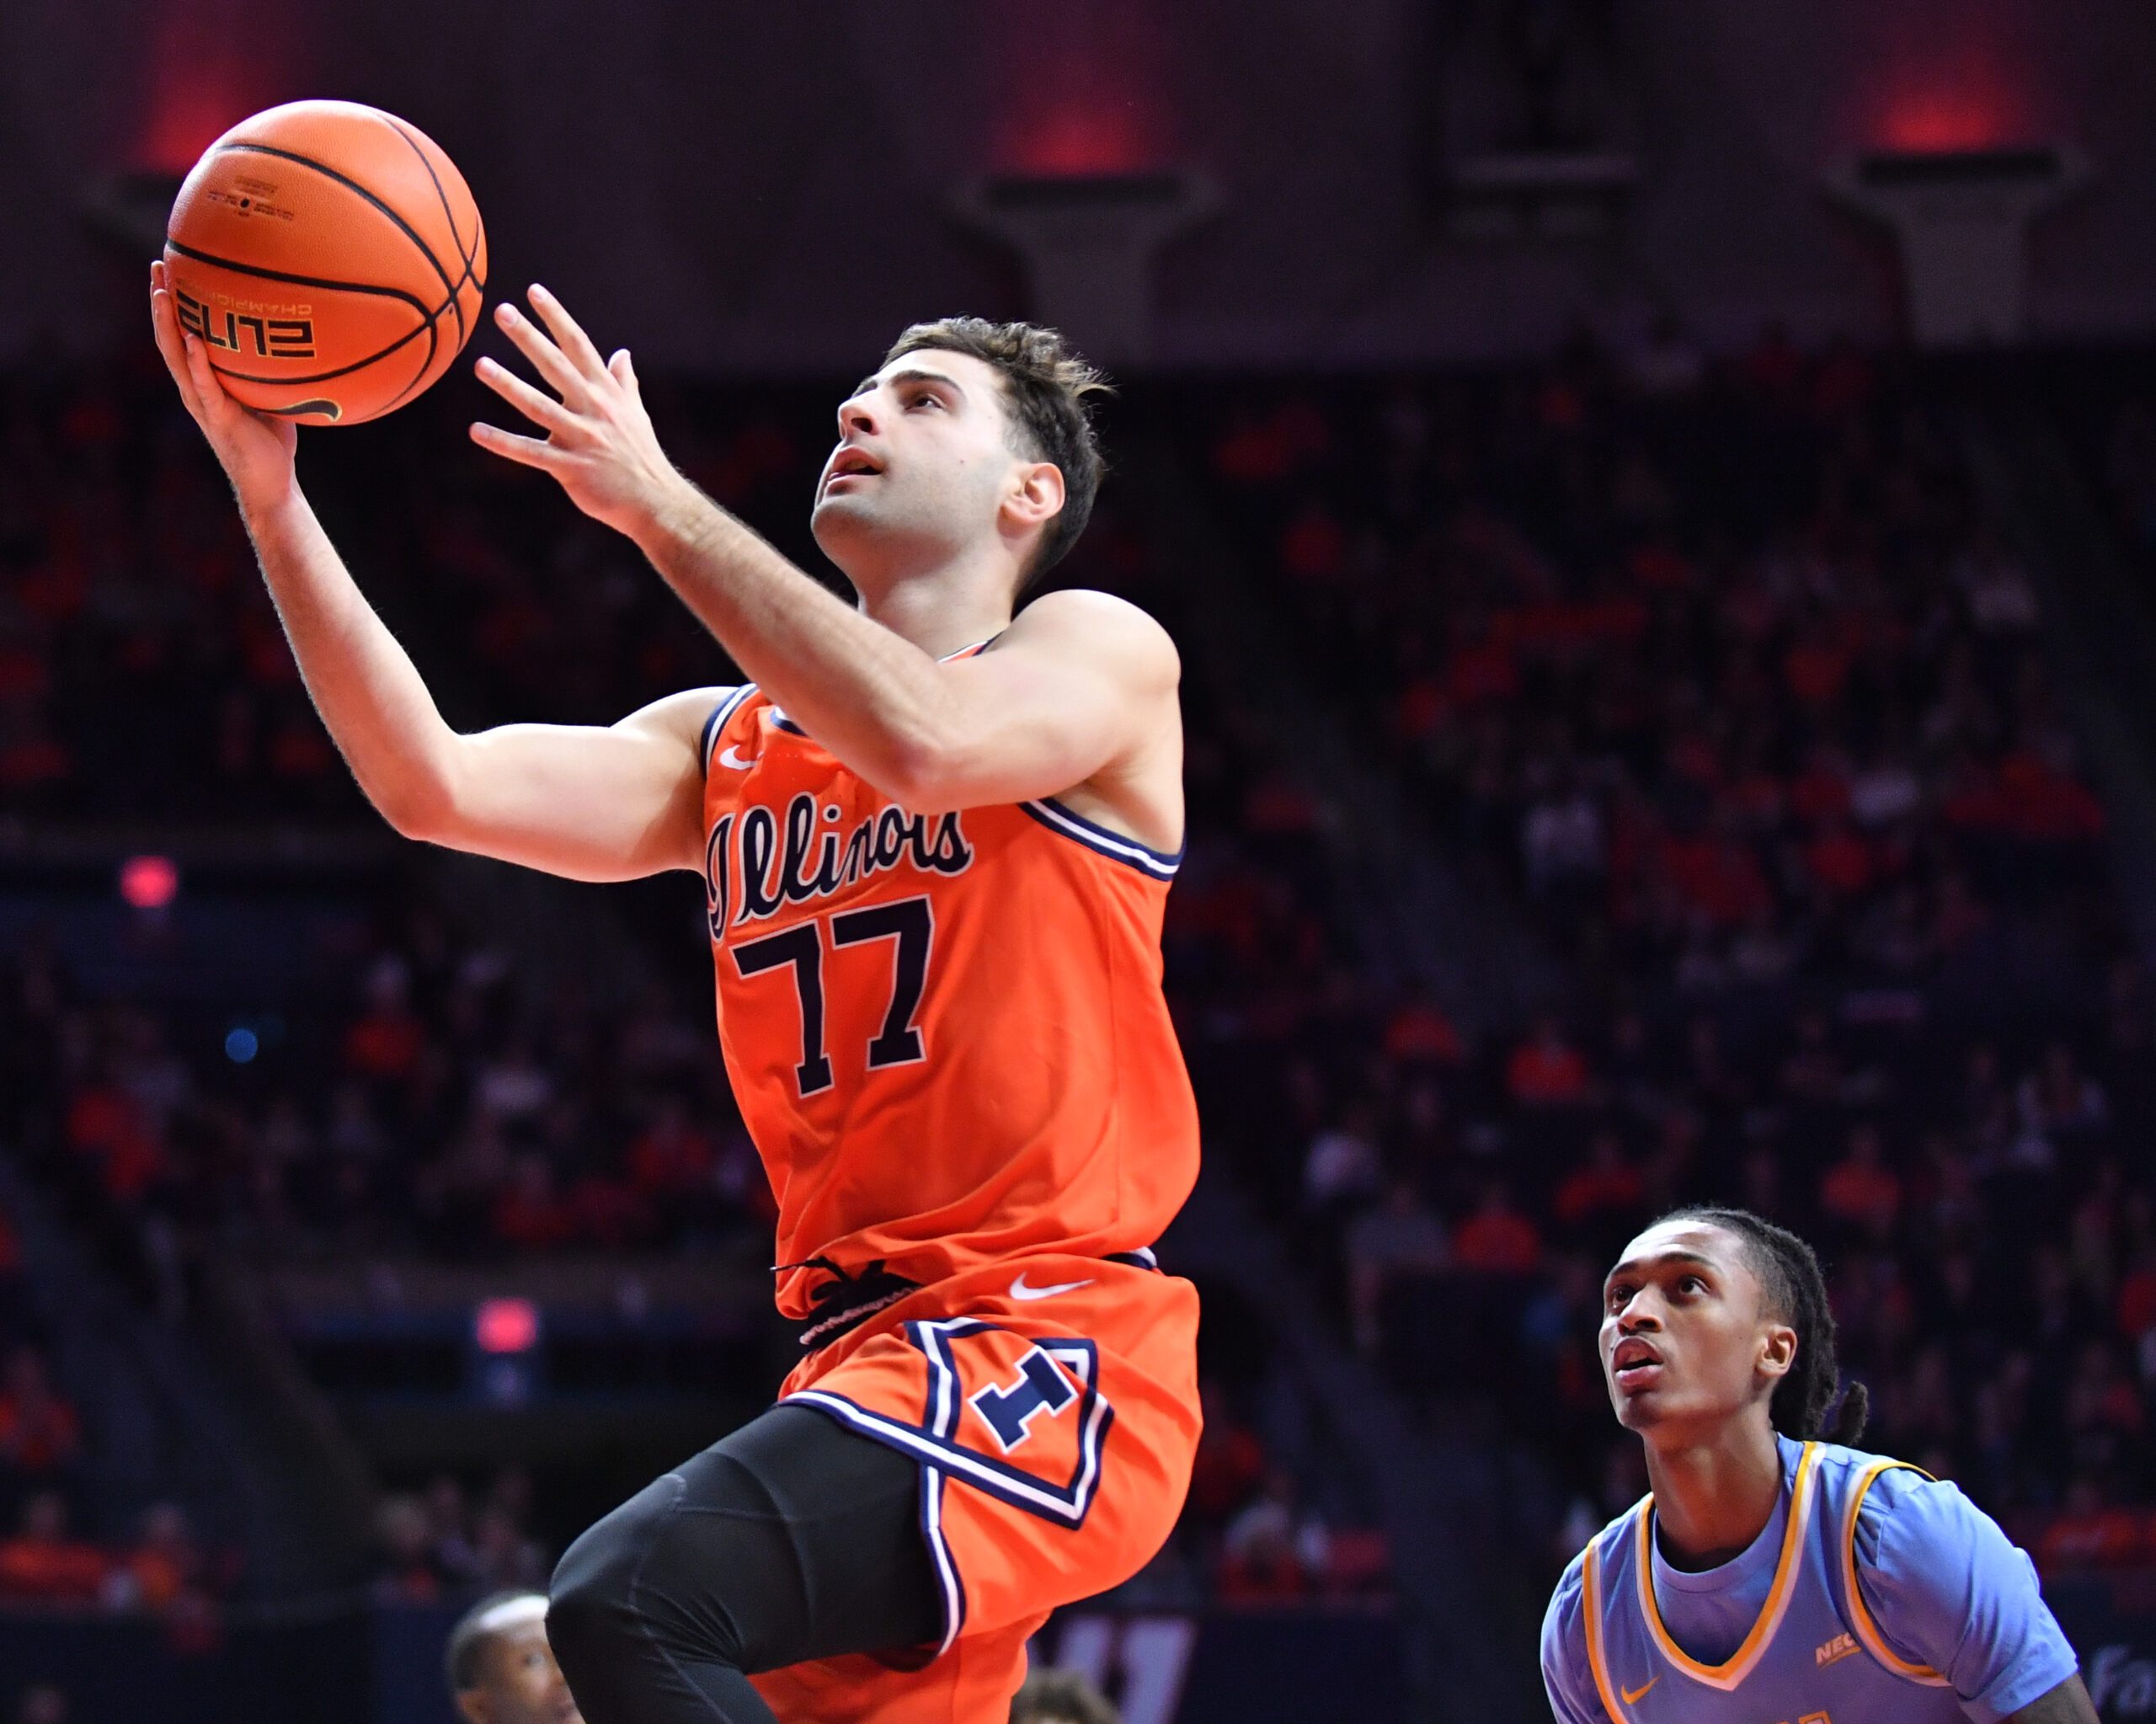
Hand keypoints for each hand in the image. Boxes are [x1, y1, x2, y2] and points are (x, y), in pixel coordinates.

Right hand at [148, 260, 299, 515]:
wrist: (271, 483)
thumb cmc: (272, 439)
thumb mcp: (271, 393)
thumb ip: (271, 367)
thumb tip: (296, 334)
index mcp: (204, 381)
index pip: (181, 335)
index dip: (173, 304)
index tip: (170, 269)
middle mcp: (195, 389)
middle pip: (169, 337)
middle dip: (161, 301)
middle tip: (158, 265)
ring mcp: (202, 403)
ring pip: (175, 357)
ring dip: (167, 325)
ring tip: (161, 293)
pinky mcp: (218, 418)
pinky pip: (204, 386)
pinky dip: (197, 362)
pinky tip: (193, 339)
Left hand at [470, 286, 688, 541]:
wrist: (656, 502)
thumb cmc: (641, 456)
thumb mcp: (636, 413)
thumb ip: (623, 382)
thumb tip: (622, 353)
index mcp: (606, 393)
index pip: (579, 347)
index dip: (556, 318)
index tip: (534, 292)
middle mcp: (594, 410)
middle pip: (556, 367)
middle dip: (529, 339)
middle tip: (502, 312)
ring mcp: (582, 439)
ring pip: (539, 407)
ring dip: (508, 385)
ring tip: (480, 365)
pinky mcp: (571, 469)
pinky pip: (531, 453)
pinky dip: (503, 442)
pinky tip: (476, 430)